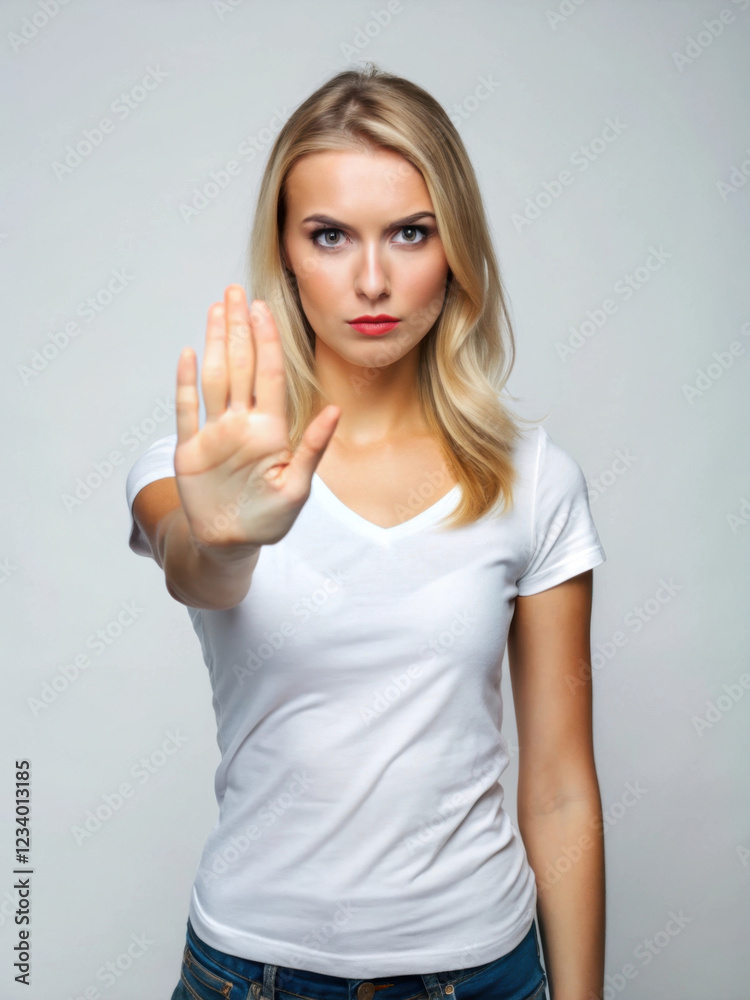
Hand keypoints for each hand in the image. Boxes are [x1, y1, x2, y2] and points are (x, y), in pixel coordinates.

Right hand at [173, 285, 339, 547]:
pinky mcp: (189, 449)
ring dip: (215, 344)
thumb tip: (335, 410)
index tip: (263, 309)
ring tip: (217, 309)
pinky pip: (186, 410)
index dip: (266, 341)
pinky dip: (185, 384)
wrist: (231, 543)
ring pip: (215, 378)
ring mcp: (214, 433)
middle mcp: (241, 424)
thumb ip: (312, 447)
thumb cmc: (269, 518)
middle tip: (236, 291)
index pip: (269, 376)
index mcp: (269, 430)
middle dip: (239, 328)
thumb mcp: (297, 487)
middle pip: (240, 366)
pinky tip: (189, 353)